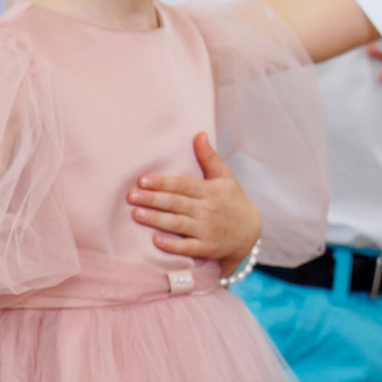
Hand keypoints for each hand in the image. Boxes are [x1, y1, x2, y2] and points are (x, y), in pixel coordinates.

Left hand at [127, 131, 261, 266]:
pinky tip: (156, 240)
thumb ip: (209, 157)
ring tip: (136, 214)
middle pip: (176, 203)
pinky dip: (172, 245)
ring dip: (156, 219)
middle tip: (131, 196)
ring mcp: (208, 230)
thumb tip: (199, 133)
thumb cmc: (232, 200)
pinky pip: (188, 247)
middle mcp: (208, 209)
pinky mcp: (207, 248)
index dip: (162, 182)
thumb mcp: (225, 176)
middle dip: (153, 199)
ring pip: (178, 224)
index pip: (182, 185)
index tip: (142, 180)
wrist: (250, 232)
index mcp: (209, 190)